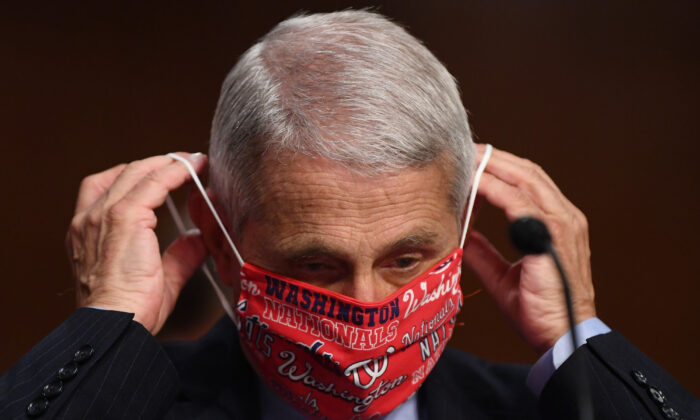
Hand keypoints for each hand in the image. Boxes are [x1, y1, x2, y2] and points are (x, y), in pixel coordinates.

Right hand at [65, 153, 207, 333]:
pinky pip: (153, 182)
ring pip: (137, 173)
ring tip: (192, 161)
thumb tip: (196, 240)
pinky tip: (193, 169)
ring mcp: (103, 215)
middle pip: (123, 174)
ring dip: (168, 163)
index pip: (107, 190)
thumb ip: (178, 256)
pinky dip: (175, 171)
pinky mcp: (124, 216)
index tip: (165, 175)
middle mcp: (89, 219)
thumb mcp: (159, 278)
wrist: (116, 322)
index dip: (138, 178)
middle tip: (185, 163)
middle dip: (155, 164)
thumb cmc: (130, 311)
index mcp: (88, 234)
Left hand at [464, 144, 595, 354]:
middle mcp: (564, 217)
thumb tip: (460, 233)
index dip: (499, 168)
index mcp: (556, 223)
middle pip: (527, 172)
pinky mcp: (553, 236)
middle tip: (464, 150)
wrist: (559, 336)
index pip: (528, 182)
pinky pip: (521, 203)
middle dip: (494, 158)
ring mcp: (562, 224)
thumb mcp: (501, 273)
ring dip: (493, 166)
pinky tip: (475, 183)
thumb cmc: (536, 308)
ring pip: (526, 180)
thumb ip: (482, 250)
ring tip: (466, 158)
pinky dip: (496, 189)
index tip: (469, 161)